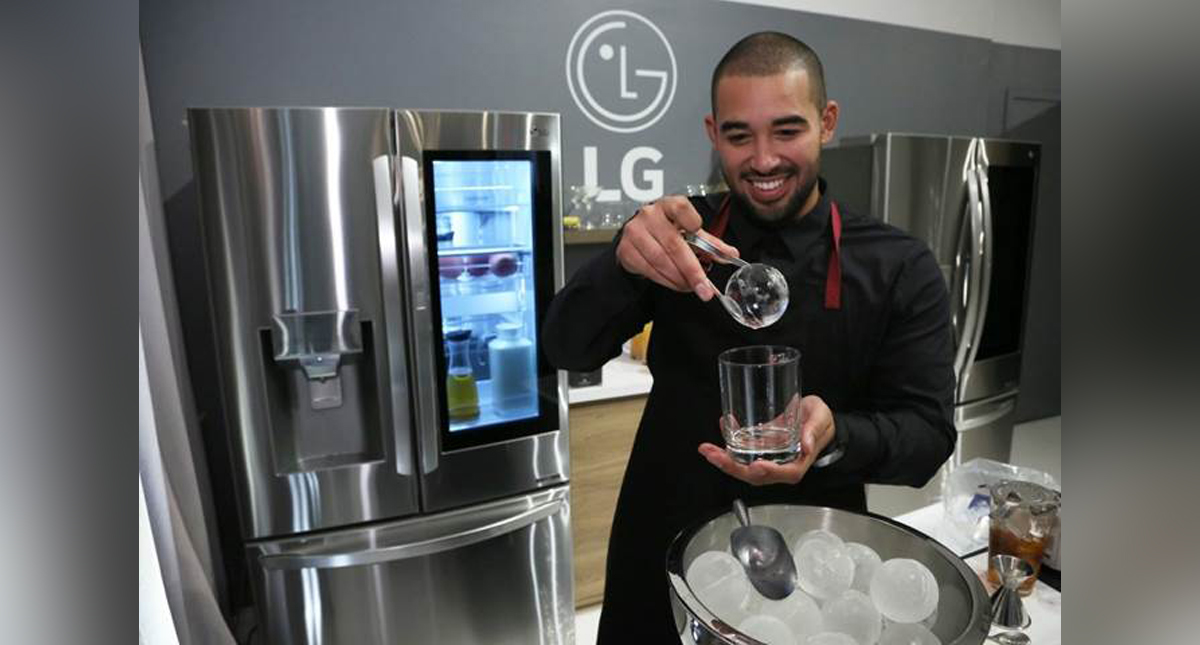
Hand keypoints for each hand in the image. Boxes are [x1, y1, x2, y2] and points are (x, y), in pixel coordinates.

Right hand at [615, 195, 739, 300]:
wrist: (637, 235)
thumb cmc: (666, 230)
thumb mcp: (690, 231)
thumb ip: (710, 243)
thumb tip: (731, 255)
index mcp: (669, 205)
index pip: (681, 208)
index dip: (692, 222)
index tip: (702, 240)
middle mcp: (650, 215)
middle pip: (674, 244)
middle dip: (692, 270)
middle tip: (704, 288)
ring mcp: (635, 232)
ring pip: (660, 260)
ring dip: (679, 278)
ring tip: (691, 287)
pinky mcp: (626, 249)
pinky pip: (648, 270)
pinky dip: (665, 281)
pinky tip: (675, 284)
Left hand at [698, 395, 836, 485]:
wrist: (814, 417)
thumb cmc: (821, 421)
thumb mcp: (821, 419)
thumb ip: (814, 430)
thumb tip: (805, 445)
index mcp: (798, 462)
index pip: (785, 473)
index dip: (769, 472)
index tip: (756, 465)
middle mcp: (780, 465)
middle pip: (755, 474)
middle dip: (732, 467)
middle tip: (713, 455)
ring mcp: (767, 458)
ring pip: (743, 466)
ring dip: (723, 459)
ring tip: (707, 448)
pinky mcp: (759, 449)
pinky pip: (742, 451)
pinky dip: (729, 441)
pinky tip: (724, 424)